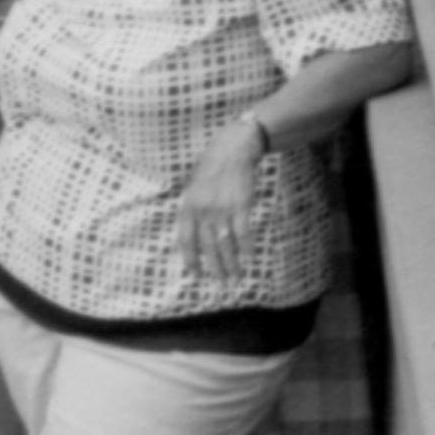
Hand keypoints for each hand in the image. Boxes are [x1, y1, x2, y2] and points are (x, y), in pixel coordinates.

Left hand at [175, 117, 266, 282]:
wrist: (231, 149)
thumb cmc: (211, 169)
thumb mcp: (192, 188)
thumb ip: (192, 211)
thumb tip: (193, 237)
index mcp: (188, 206)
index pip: (186, 240)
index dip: (191, 260)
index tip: (195, 275)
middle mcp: (203, 210)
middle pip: (207, 247)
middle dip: (215, 269)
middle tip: (221, 286)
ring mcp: (222, 209)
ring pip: (225, 244)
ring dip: (232, 265)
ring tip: (236, 280)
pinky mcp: (240, 206)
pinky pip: (243, 233)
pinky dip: (246, 249)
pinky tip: (249, 261)